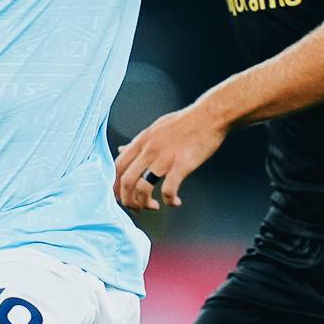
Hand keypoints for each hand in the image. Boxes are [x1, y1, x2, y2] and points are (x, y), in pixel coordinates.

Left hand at [113, 103, 228, 210]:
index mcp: (141, 141)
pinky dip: (169, 201)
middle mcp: (148, 150)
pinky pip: (168, 190)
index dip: (114, 185)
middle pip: (126, 181)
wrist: (209, 116)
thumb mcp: (155, 128)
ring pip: (142, 189)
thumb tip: (122, 149)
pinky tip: (175, 202)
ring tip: (153, 207)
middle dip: (127, 200)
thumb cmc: (184, 122)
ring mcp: (164, 158)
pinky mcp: (181, 165)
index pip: (117, 166)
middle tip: (136, 207)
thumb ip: (138, 142)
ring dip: (145, 204)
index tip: (121, 196)